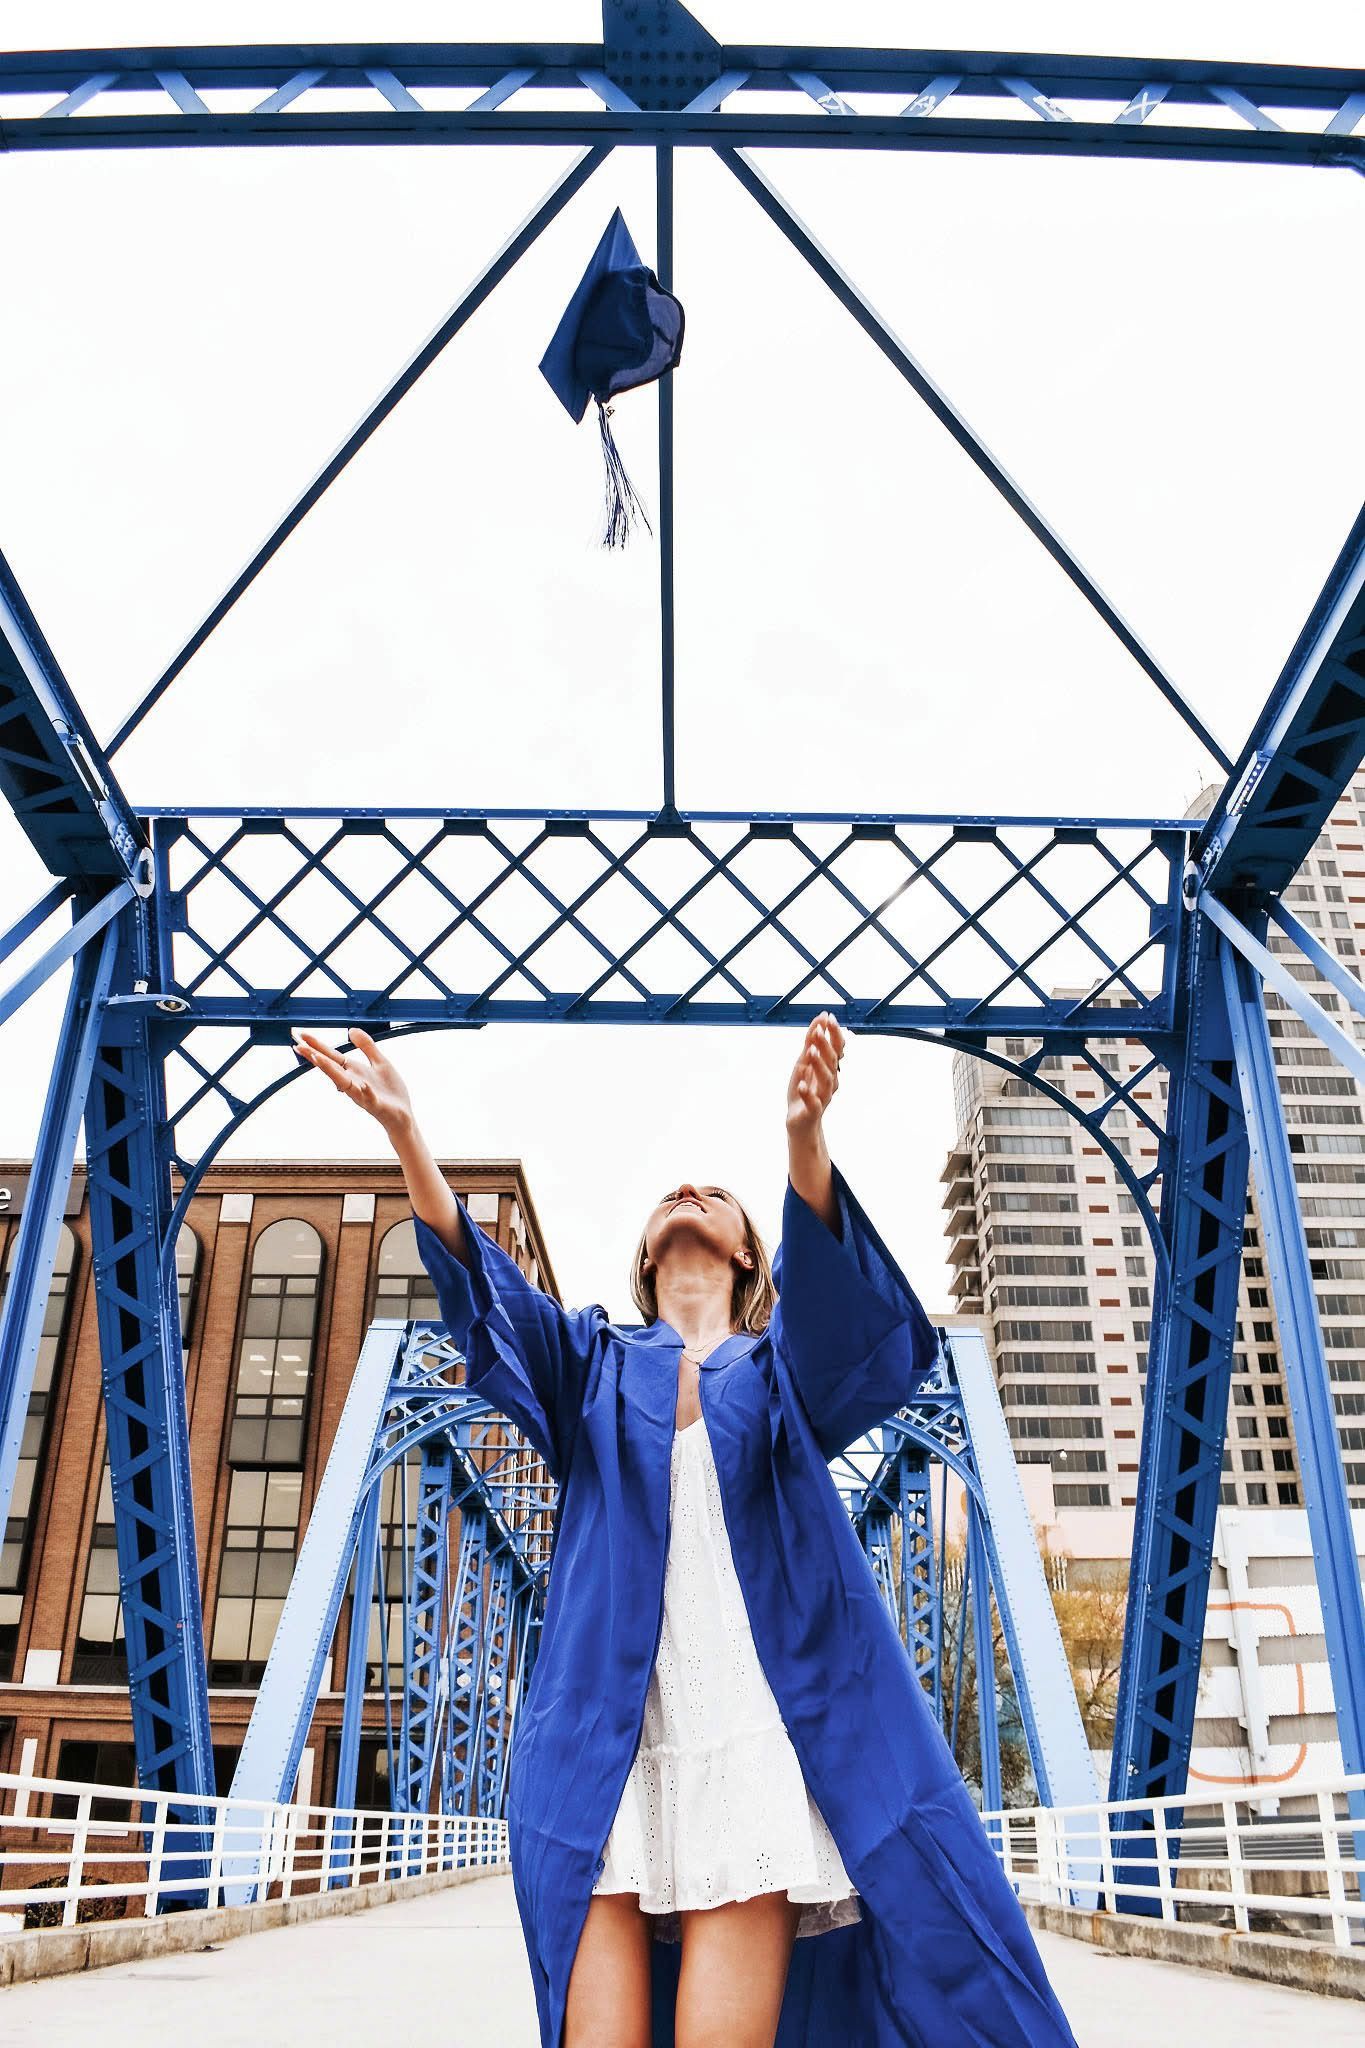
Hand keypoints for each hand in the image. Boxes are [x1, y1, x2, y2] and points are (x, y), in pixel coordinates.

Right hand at [291, 1025, 413, 1135]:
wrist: (403, 1116)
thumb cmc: (390, 1092)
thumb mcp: (380, 1062)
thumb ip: (367, 1047)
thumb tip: (351, 1029)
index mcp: (354, 1072)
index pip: (331, 1056)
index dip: (316, 1045)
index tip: (300, 1035)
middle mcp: (353, 1083)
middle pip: (331, 1068)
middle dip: (315, 1056)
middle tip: (298, 1045)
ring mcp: (363, 1095)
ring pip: (344, 1082)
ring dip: (330, 1070)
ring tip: (317, 1058)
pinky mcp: (377, 1105)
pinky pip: (370, 1098)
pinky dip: (365, 1092)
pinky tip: (363, 1086)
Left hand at [786, 1010, 844, 1144]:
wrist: (800, 1122)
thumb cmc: (804, 1090)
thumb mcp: (804, 1063)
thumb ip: (811, 1043)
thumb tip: (820, 1018)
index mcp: (829, 1069)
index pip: (836, 1049)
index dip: (834, 1034)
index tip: (828, 1017)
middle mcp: (830, 1082)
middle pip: (832, 1062)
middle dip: (825, 1045)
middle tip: (818, 1030)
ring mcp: (823, 1097)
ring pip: (826, 1080)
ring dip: (819, 1065)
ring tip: (810, 1051)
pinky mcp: (813, 1111)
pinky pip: (813, 1103)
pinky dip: (808, 1094)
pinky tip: (802, 1085)